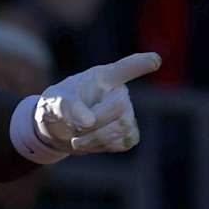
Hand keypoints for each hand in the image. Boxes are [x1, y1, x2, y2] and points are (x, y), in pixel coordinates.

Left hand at [27, 52, 161, 156]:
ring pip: (122, 127)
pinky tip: (91, 142)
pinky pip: (124, 143)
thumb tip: (89, 122)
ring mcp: (127, 113)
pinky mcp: (128, 133)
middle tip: (75, 128)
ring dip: (95, 138)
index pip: (125, 68)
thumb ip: (67, 106)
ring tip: (77, 139)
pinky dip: (102, 147)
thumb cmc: (57, 107)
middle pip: (119, 105)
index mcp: (102, 77)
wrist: (59, 130)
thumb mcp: (52, 102)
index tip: (155, 60)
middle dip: (95, 121)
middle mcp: (119, 92)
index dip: (141, 63)